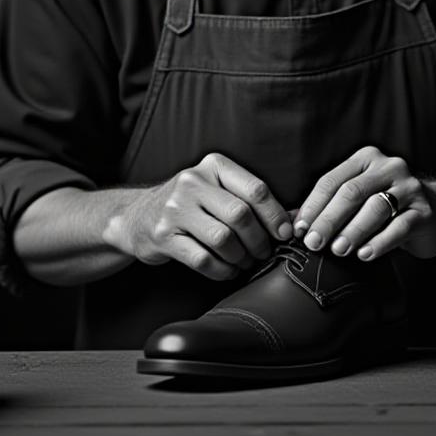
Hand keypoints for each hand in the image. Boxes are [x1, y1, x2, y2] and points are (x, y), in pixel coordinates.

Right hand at [106, 153, 294, 279]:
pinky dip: (222, 270)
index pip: (255, 190)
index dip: (276, 216)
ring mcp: (174, 209)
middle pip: (240, 215)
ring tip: (245, 263)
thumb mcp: (219, 190)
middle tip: (264, 253)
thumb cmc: (191, 205)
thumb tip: (298, 218)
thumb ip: (254, 201)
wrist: (138, 216)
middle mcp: (191, 182)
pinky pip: (202, 260)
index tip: (285, 235)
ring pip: (222, 239)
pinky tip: (227, 270)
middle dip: (259, 241)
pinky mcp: (162, 236)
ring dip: (241, 258)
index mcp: (213, 165)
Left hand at [294, 145, 435, 261]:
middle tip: (314, 243)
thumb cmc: (387, 210)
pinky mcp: (425, 211)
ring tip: (338, 250)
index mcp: (366, 159)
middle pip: (351, 193)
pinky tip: (365, 255)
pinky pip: (399, 226)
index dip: (313, 207)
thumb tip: (286, 223)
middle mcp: (389, 167)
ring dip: (353, 231)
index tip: (299, 230)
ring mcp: (410, 187)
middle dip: (328, 220)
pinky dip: (380, 242)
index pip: (332, 181)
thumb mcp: (357, 202)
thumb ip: (325, 208)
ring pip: (375, 208)